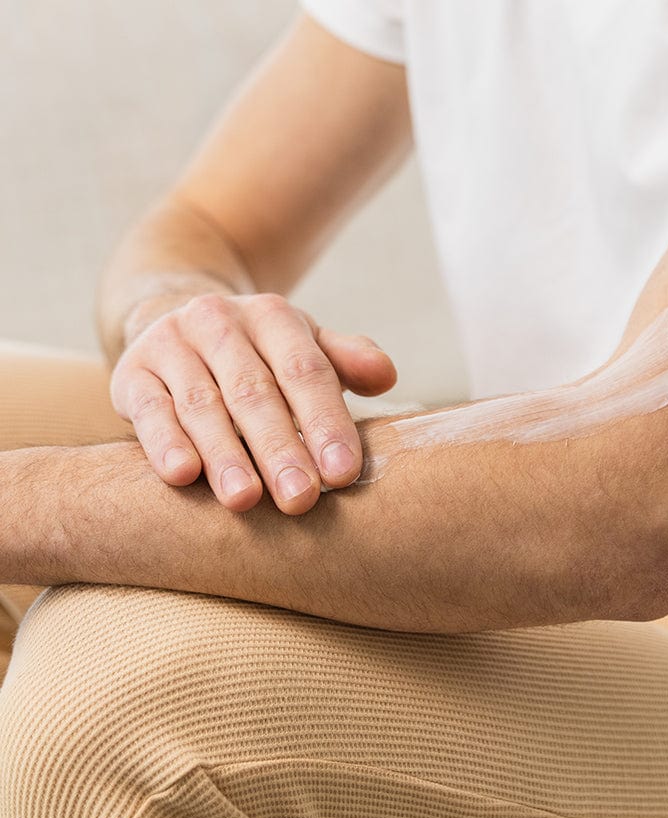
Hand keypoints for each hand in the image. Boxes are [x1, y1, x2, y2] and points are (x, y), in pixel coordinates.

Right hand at [109, 292, 397, 512]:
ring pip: (202, 404)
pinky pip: (150, 409)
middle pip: (255, 392)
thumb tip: (387, 375)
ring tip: (245, 500)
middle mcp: (220, 323)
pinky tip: (182, 476)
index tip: (342, 474)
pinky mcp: (131, 372)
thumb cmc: (257, 352)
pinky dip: (165, 442)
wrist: (172, 318)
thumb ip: (344, 360)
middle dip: (279, 448)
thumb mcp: (301, 346)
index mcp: (273, 317)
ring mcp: (171, 344)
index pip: (306, 371)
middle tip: (300, 499)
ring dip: (225, 454)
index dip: (325, 422)